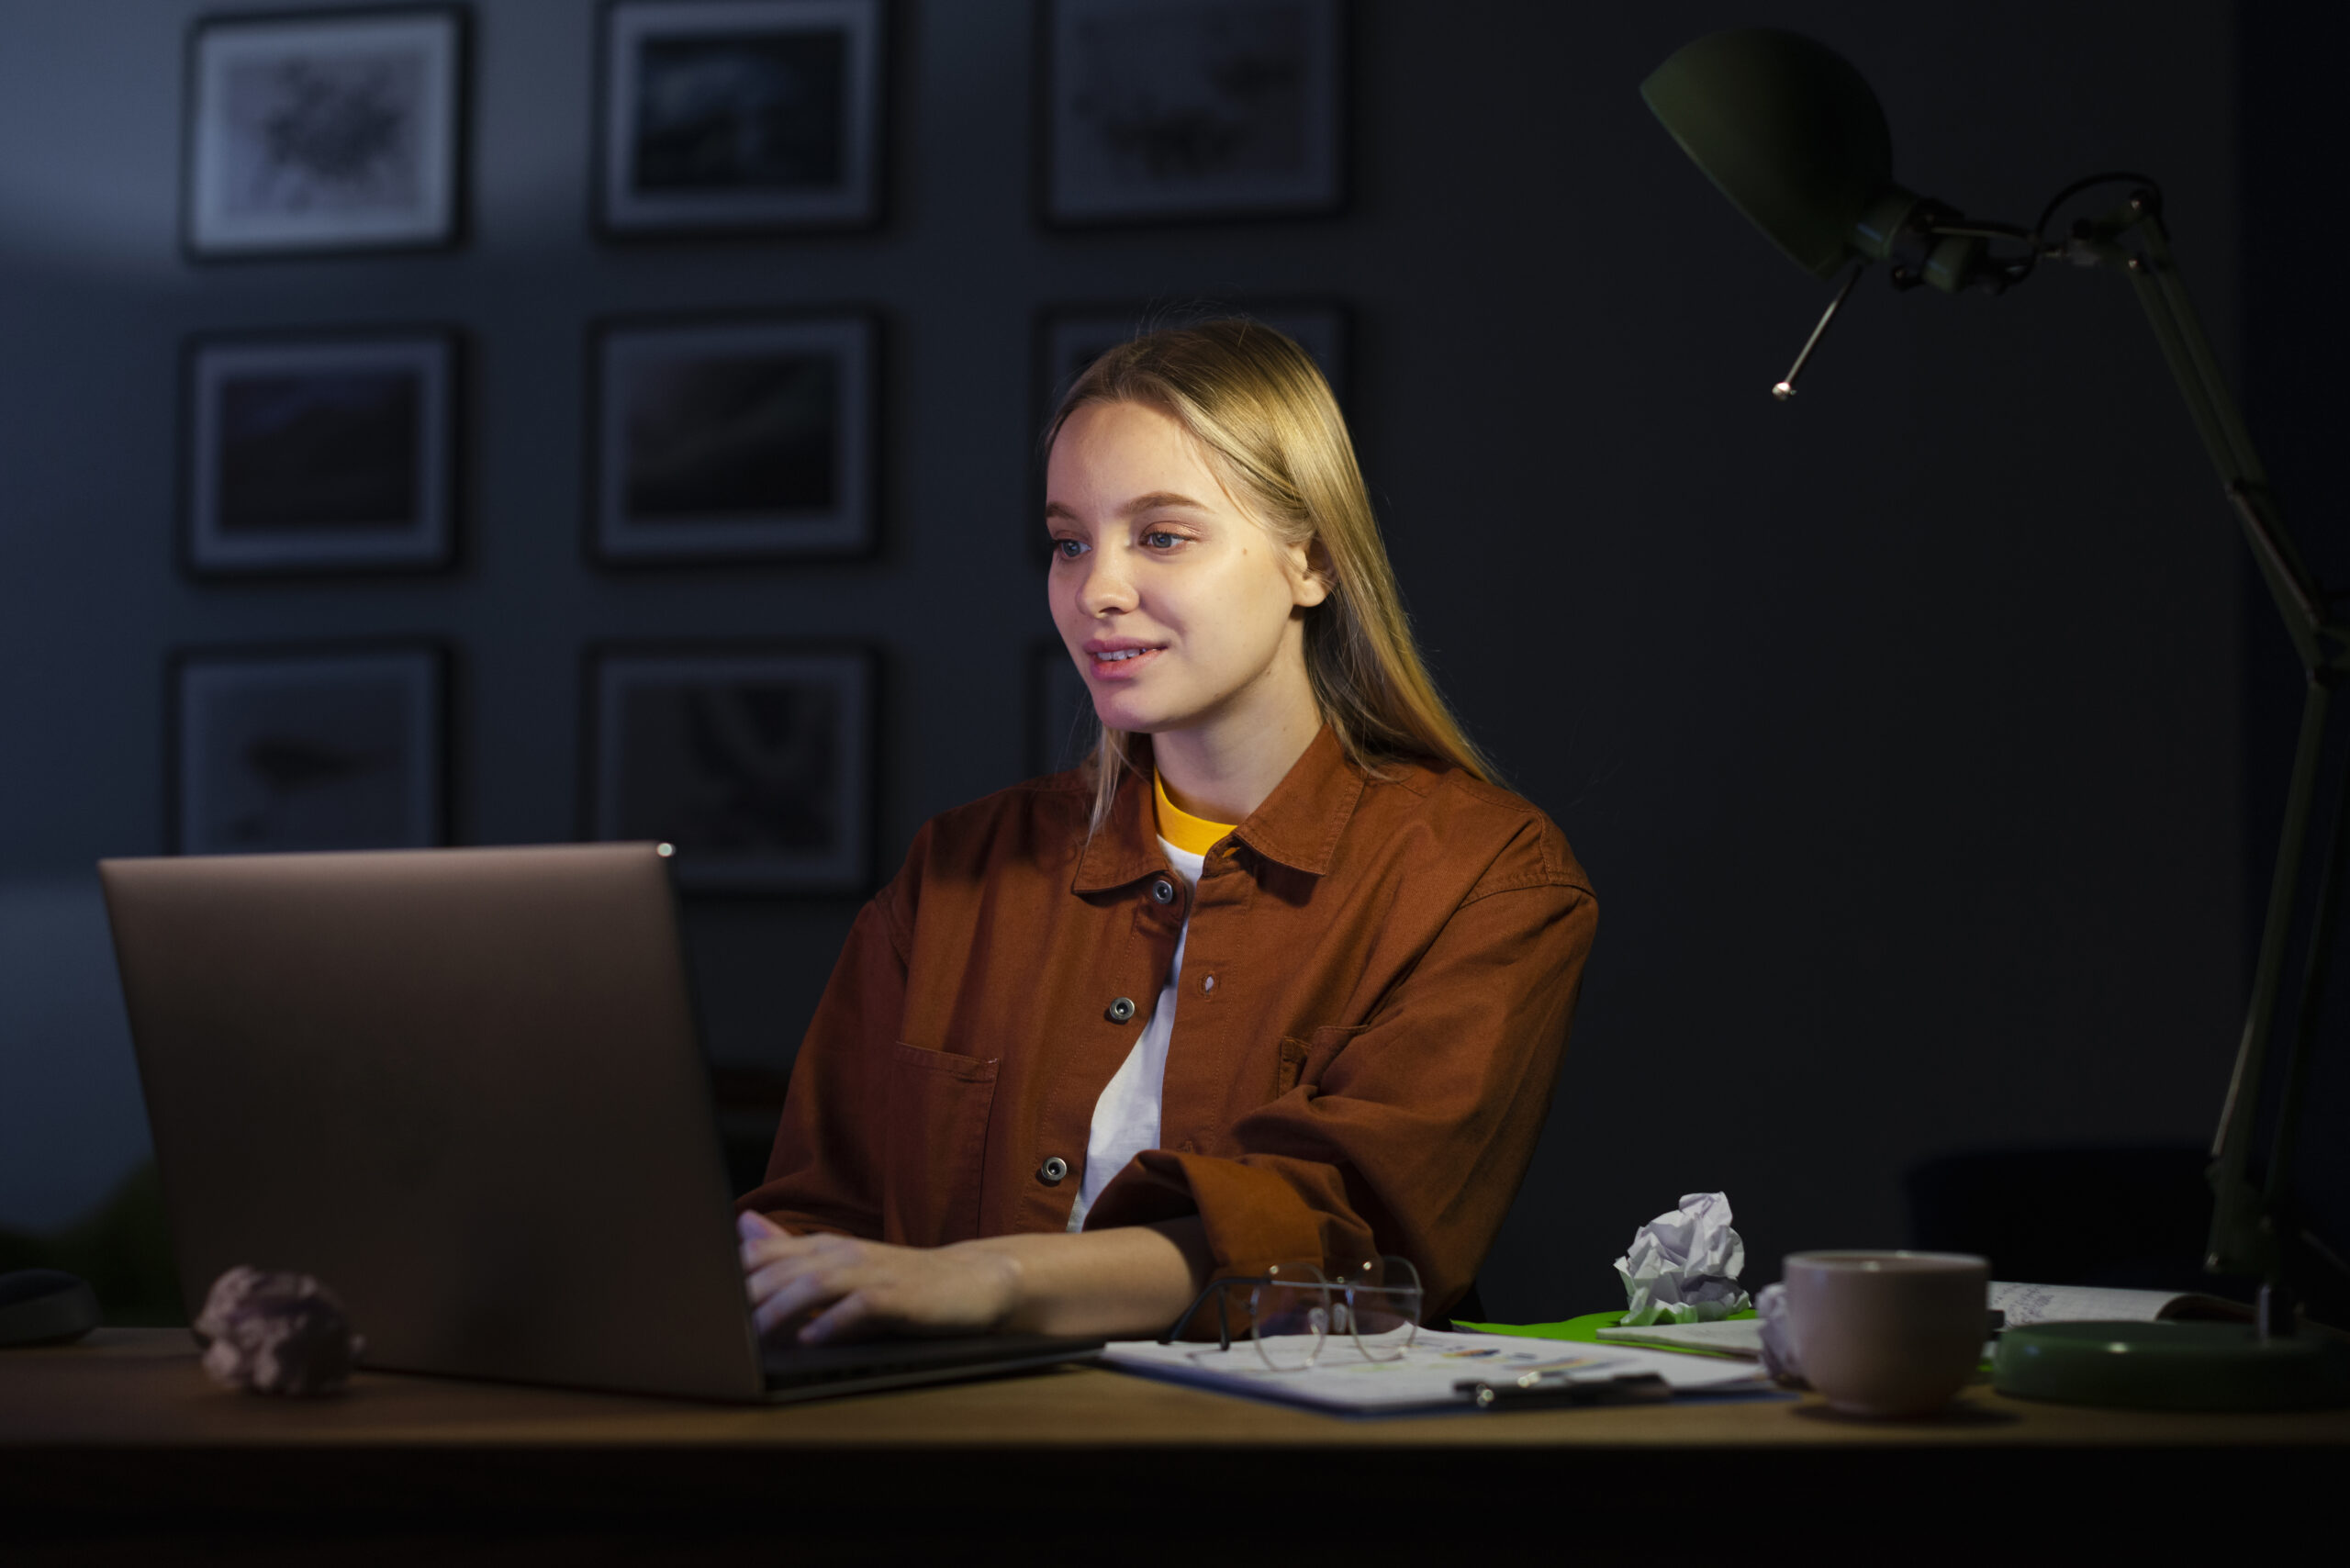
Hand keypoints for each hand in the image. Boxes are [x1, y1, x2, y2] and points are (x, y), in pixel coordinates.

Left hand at [737, 1211, 1022, 1344]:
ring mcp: (873, 1273)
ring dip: (781, 1309)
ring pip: (815, 1284)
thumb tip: (742, 1228)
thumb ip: (791, 1250)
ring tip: (753, 1335)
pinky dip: (833, 1323)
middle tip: (712, 1326)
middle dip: (745, 1296)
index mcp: (825, 1246)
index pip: (764, 1255)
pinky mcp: (900, 1298)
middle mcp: (844, 1253)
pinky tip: (811, 1340)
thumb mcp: (842, 1265)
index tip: (696, 1303)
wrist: (973, 1281)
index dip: (728, 1277)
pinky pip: (861, 1307)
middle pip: (783, 1269)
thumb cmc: (903, 1280)